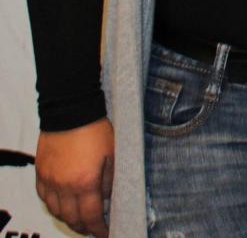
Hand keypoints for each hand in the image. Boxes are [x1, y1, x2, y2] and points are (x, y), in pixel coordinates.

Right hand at [36, 118, 112, 237]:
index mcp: (86, 183)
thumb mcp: (113, 154)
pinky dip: (53, 206)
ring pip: (56, 211)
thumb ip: (110, 180)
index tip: (105, 234)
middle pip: (71, 218)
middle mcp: (64, 186)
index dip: (99, 229)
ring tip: (78, 220)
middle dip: (83, 228)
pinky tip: (61, 205)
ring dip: (67, 219)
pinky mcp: (40, 172)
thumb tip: (106, 199)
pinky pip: (44, 197)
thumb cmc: (96, 130)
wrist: (70, 111)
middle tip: (92, 230)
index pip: (92, 216)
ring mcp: (49, 180)